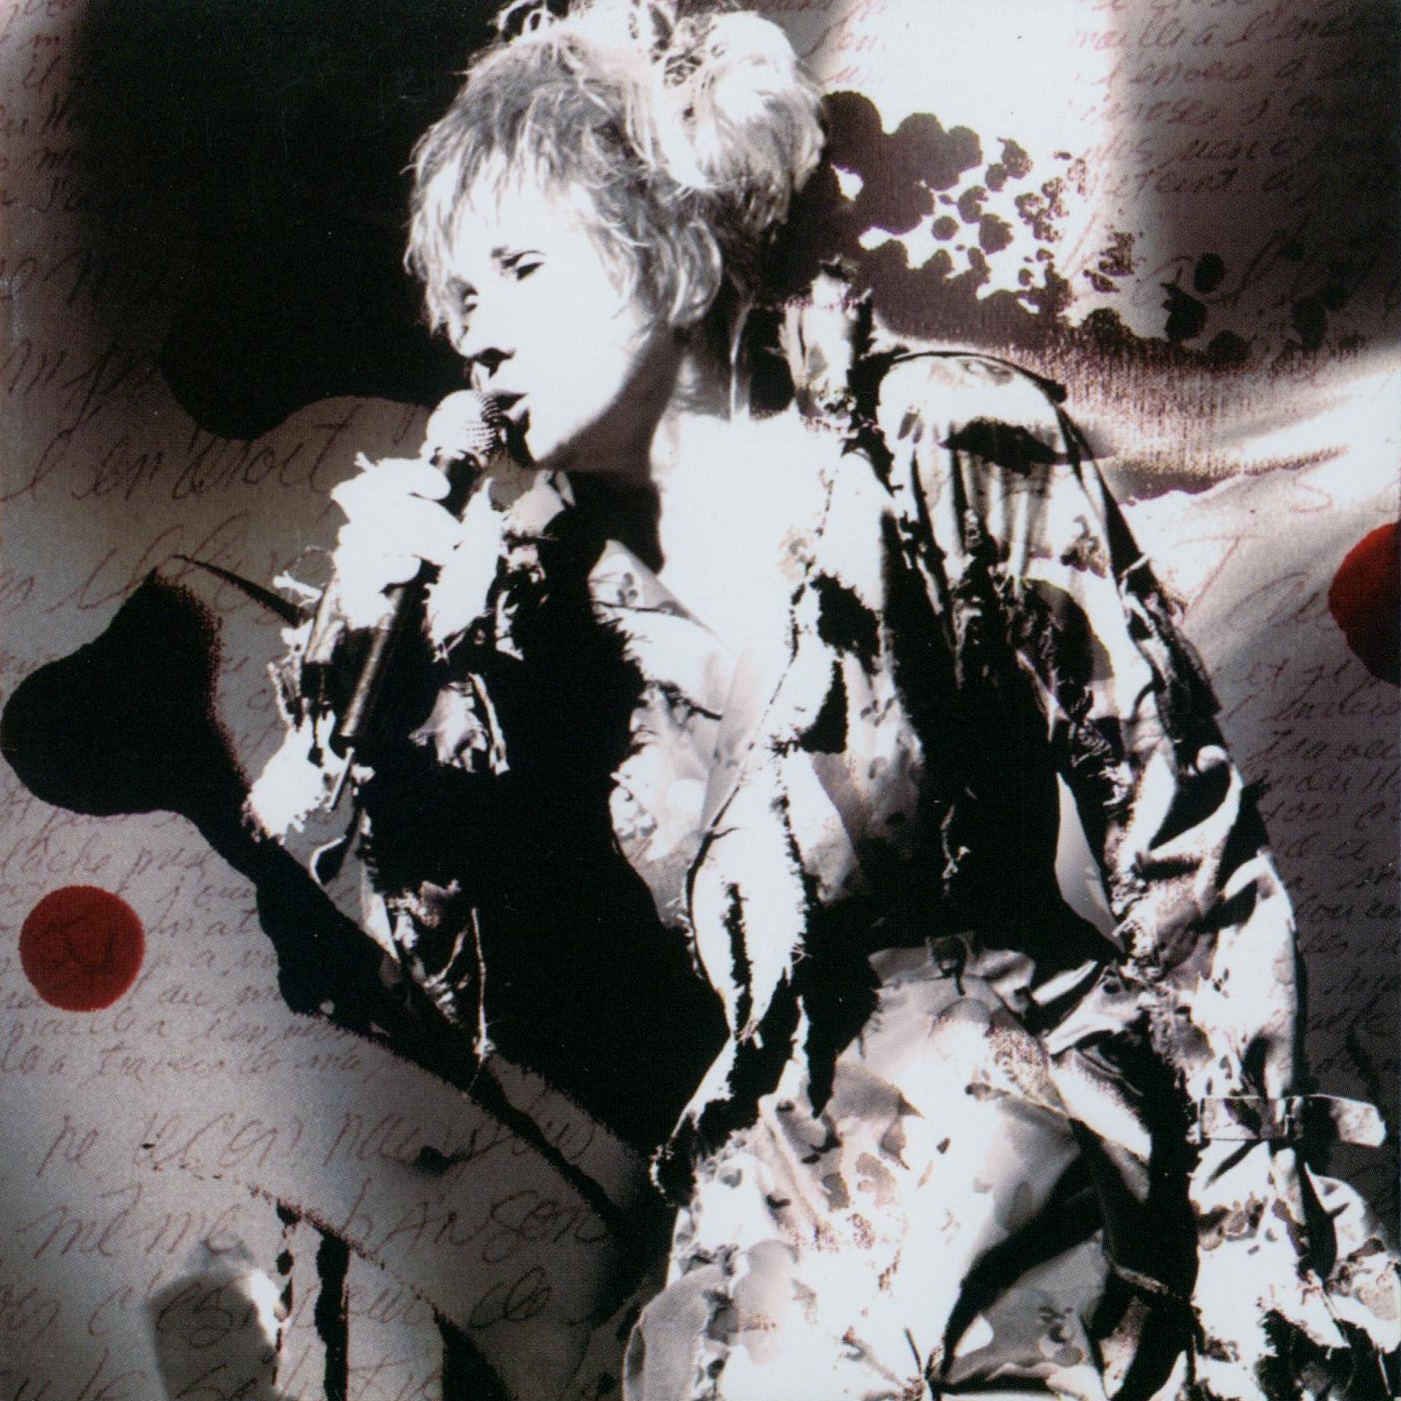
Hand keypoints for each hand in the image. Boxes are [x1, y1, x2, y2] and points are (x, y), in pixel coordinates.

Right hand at [327, 456, 465, 629]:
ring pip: (365, 526)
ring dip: (413, 538)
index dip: (409, 475)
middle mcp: (371, 537)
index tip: (441, 490)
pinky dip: (390, 564)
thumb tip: (479, 494)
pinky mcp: (350, 590)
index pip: (385, 480)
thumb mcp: (478, 569)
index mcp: (397, 523)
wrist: (434, 658)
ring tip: (440, 559)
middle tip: (452, 539)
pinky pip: (359, 564)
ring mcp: (357, 563)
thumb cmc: (452, 611)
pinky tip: (410, 575)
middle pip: (368, 495)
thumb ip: (481, 531)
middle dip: (420, 512)